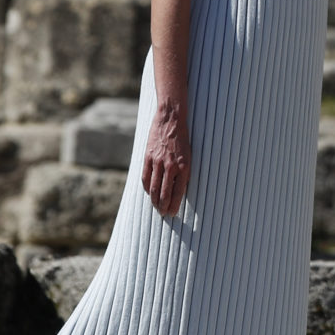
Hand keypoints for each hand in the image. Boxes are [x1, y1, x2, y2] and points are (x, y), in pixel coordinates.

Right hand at [141, 99, 191, 216]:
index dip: (174, 204)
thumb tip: (180, 189)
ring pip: (153, 187)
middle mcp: (170, 166)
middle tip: (164, 214)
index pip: (178, 192)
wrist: (171, 120)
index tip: (173, 213)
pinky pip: (145, 177)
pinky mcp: (148, 157)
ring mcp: (157, 162)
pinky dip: (146, 188)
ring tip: (156, 208)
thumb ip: (184, 172)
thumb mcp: (189, 156)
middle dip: (164, 206)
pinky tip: (149, 194)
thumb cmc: (183, 139)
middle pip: (164, 192)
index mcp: (183, 166)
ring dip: (154, 200)